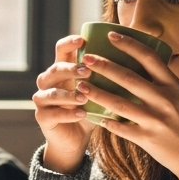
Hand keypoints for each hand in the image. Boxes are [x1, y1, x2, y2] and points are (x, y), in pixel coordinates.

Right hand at [32, 34, 97, 172]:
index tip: (82, 40)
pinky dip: (68, 114)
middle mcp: (48, 82)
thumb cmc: (90, 110)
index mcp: (62, 70)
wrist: (75, 139)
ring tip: (85, 98)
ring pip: (51, 92)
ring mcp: (43, 100)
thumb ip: (107, 76)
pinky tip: (81, 114)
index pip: (61, 50)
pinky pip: (52, 113)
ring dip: (69, 94)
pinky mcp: (42, 117)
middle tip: (88, 71)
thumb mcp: (99, 91)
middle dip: (71, 69)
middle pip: (54, 69)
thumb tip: (136, 58)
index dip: (69, 43)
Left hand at [81, 31, 178, 179]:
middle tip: (87, 58)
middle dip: (105, 66)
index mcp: (174, 85)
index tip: (111, 35)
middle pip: (129, 78)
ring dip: (98, 93)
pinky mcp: (148, 139)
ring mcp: (156, 120)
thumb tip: (141, 64)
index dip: (129, 44)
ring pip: (120, 103)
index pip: (149, 57)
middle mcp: (165, 100)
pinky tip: (92, 115)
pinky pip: (121, 128)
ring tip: (81, 86)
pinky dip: (106, 121)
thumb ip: (162, 83)